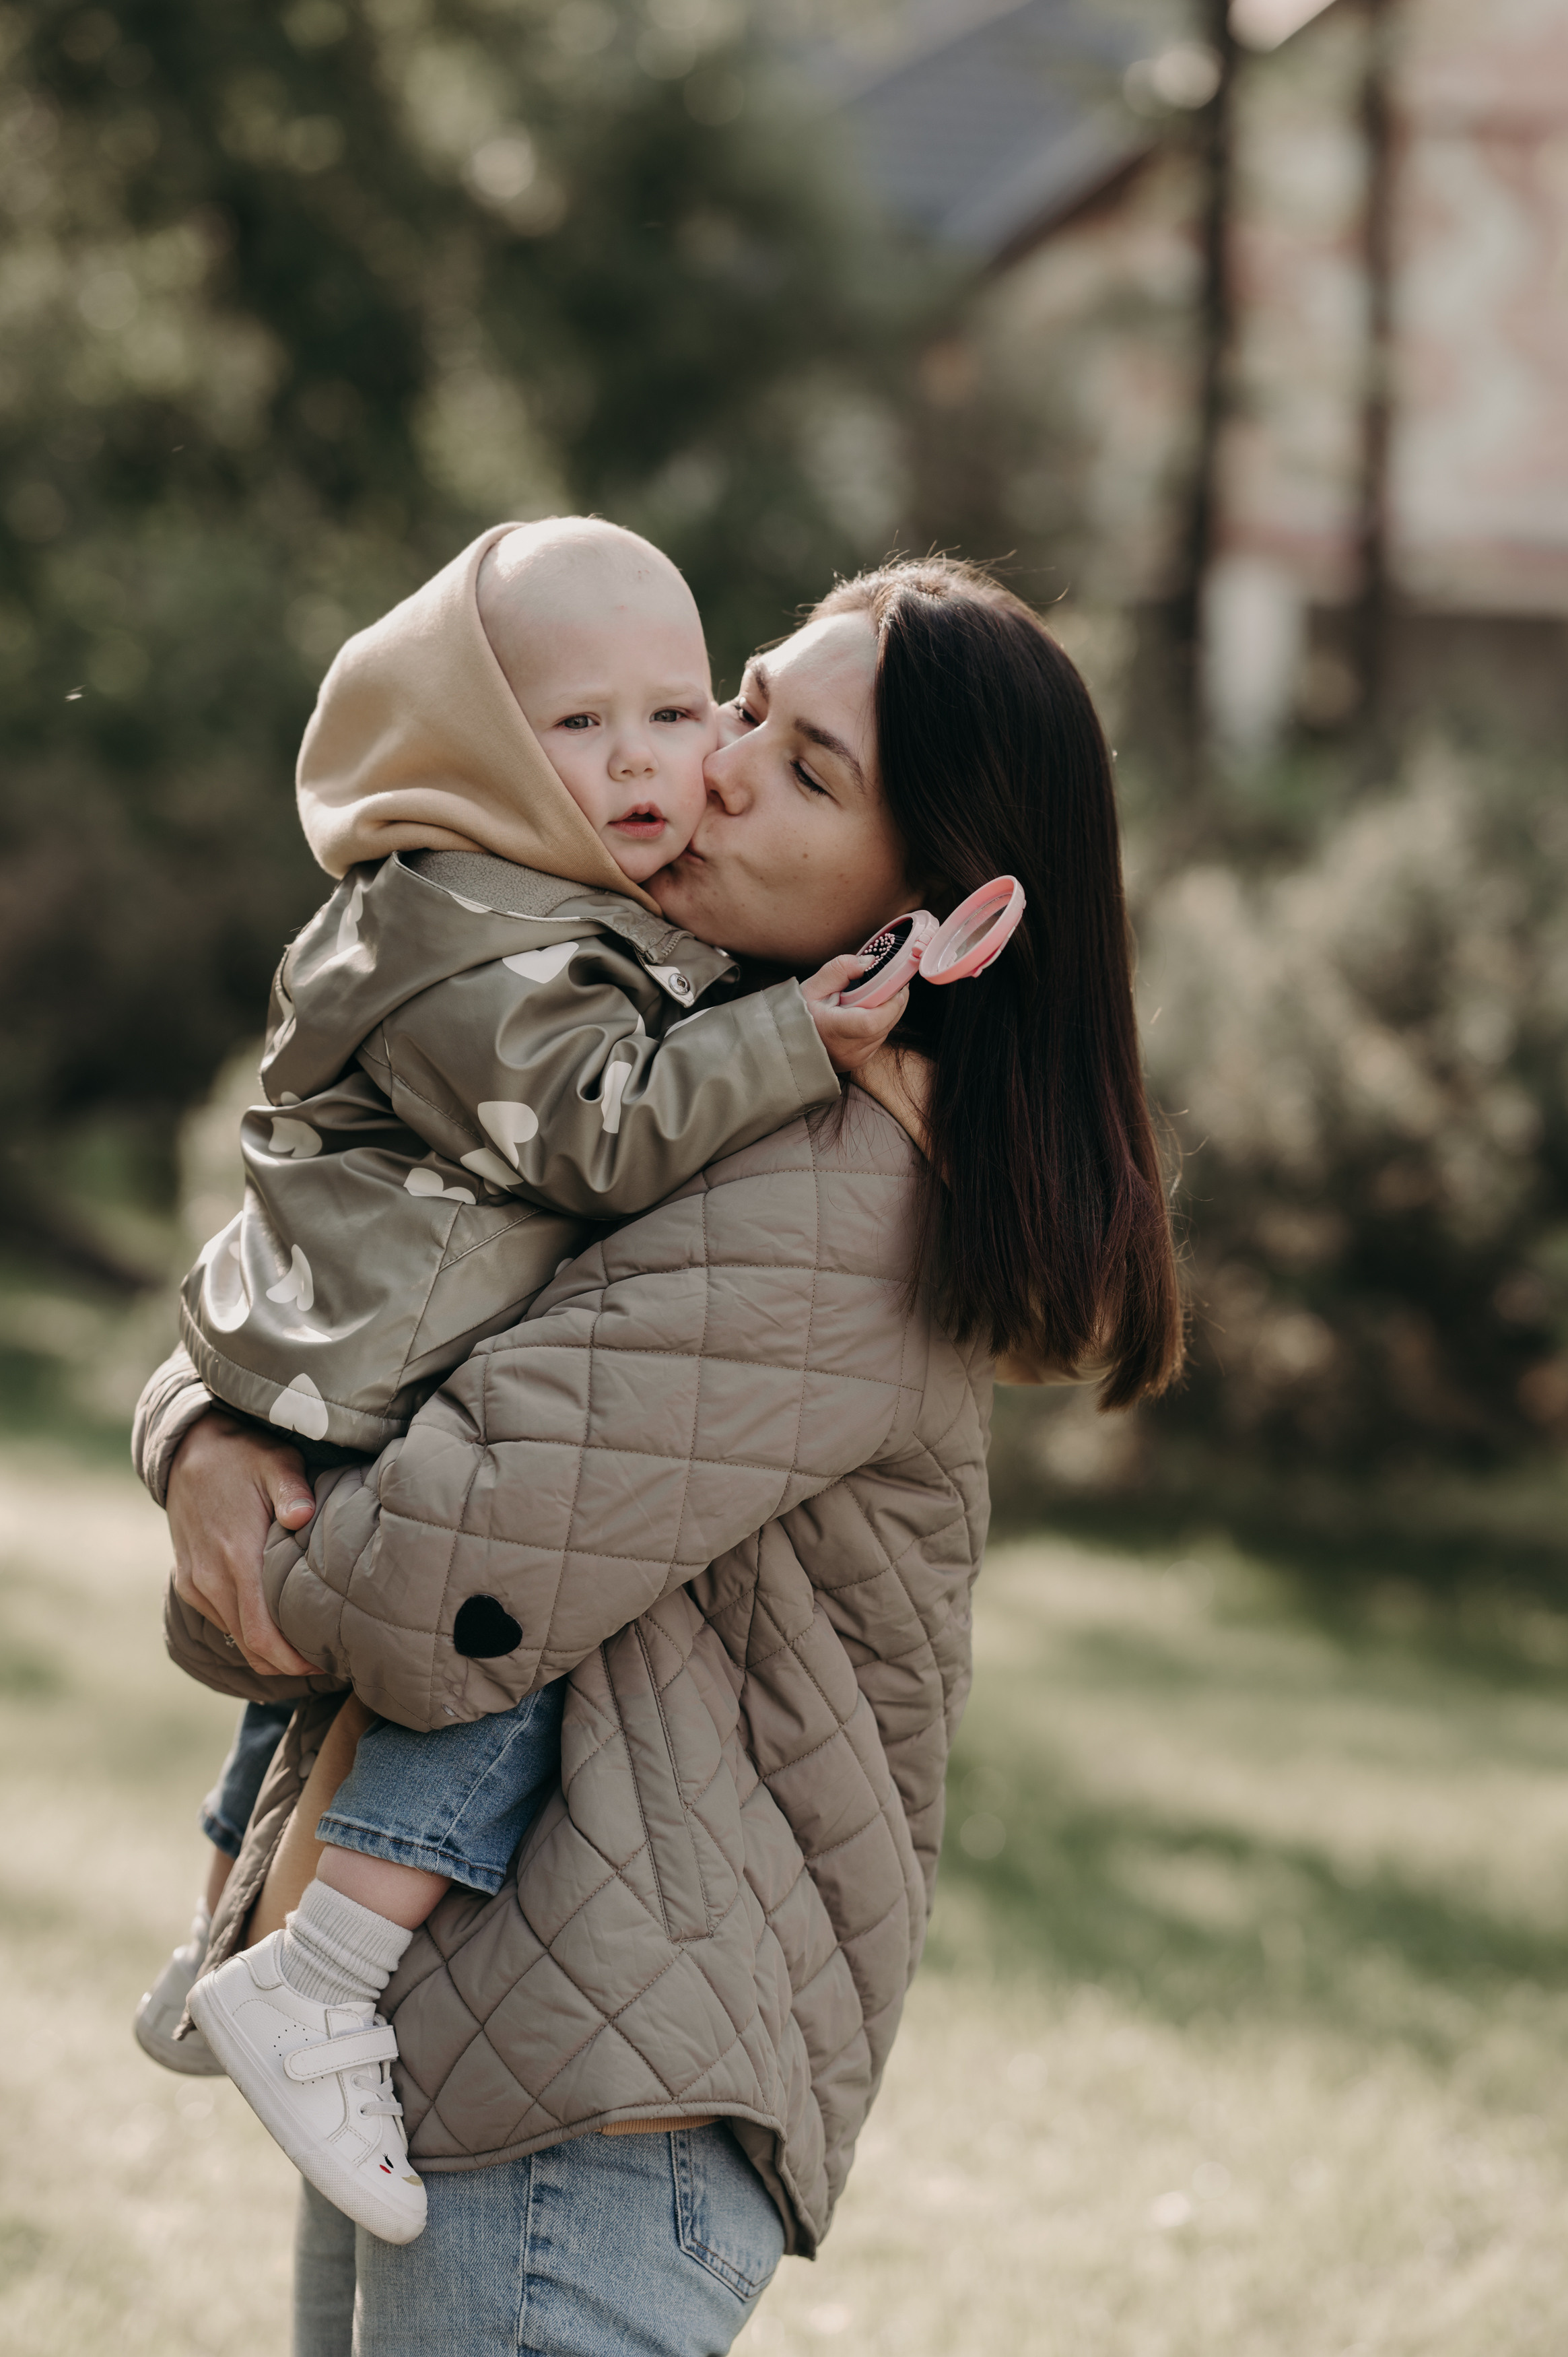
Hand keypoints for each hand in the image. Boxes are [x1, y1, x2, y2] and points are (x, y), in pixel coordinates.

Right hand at [166, 1411, 319, 1676]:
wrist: (187, 1450)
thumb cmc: (243, 1456)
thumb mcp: (275, 1462)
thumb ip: (292, 1490)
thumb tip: (303, 1515)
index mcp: (237, 1557)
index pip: (263, 1634)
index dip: (293, 1660)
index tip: (325, 1663)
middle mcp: (212, 1579)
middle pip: (251, 1647)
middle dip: (287, 1663)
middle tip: (325, 1660)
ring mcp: (196, 1583)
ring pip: (236, 1638)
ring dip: (268, 1650)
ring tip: (306, 1644)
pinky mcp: (188, 1581)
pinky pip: (222, 1620)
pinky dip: (248, 1632)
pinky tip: (276, 1621)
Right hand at [801, 954, 909, 1075]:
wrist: (788, 1041)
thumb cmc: (798, 1013)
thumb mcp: (814, 986)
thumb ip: (841, 969)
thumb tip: (870, 962)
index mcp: (833, 1031)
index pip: (873, 1021)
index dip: (890, 1001)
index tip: (895, 983)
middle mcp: (848, 1050)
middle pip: (886, 1024)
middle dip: (894, 1000)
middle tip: (893, 981)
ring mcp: (856, 1058)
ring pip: (886, 1030)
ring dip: (889, 1011)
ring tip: (876, 994)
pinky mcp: (861, 1061)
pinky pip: (880, 1038)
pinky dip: (880, 1022)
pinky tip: (868, 1011)